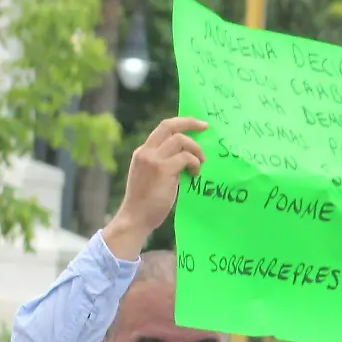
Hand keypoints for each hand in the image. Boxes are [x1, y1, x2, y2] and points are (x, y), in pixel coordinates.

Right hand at [103, 116, 207, 259]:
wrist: (135, 218)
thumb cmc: (147, 203)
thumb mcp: (153, 177)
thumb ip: (165, 164)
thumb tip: (188, 157)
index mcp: (143, 152)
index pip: (162, 128)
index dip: (181, 123)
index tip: (197, 125)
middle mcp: (146, 152)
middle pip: (169, 125)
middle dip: (190, 122)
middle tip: (206, 128)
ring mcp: (153, 159)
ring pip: (180, 140)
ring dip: (196, 150)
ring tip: (200, 164)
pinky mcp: (162, 170)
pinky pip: (185, 157)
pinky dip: (195, 163)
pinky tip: (195, 174)